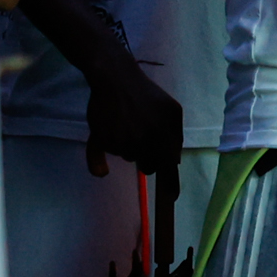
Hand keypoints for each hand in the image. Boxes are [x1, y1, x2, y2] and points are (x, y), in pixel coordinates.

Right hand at [84, 62, 183, 177]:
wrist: (116, 78)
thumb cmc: (146, 95)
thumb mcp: (172, 110)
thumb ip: (175, 136)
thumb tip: (173, 162)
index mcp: (162, 135)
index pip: (168, 166)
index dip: (171, 185)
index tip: (172, 198)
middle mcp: (143, 142)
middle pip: (147, 166)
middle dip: (147, 156)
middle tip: (143, 135)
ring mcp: (121, 142)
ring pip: (128, 157)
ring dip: (129, 147)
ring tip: (128, 123)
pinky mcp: (101, 141)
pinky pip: (102, 156)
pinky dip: (101, 154)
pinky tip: (104, 144)